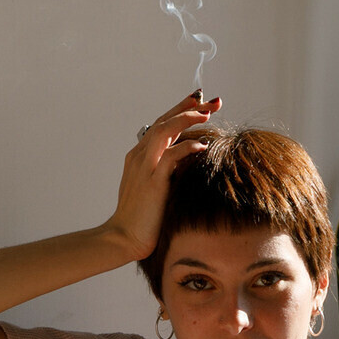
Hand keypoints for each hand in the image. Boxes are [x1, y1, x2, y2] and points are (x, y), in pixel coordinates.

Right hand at [101, 91, 219, 259]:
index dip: (182, 110)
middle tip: (214, 100)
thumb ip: (169, 171)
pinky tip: (203, 145)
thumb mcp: (157, 188)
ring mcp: (144, 167)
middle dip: (189, 107)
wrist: (124, 238)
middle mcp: (140, 155)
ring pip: (164, 131)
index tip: (203, 102)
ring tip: (208, 114)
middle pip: (165, 121)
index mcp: (140, 155)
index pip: (162, 124)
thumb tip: (191, 162)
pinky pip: (170, 157)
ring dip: (187, 119)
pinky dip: (186, 148)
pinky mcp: (151, 182)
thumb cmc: (144, 218)